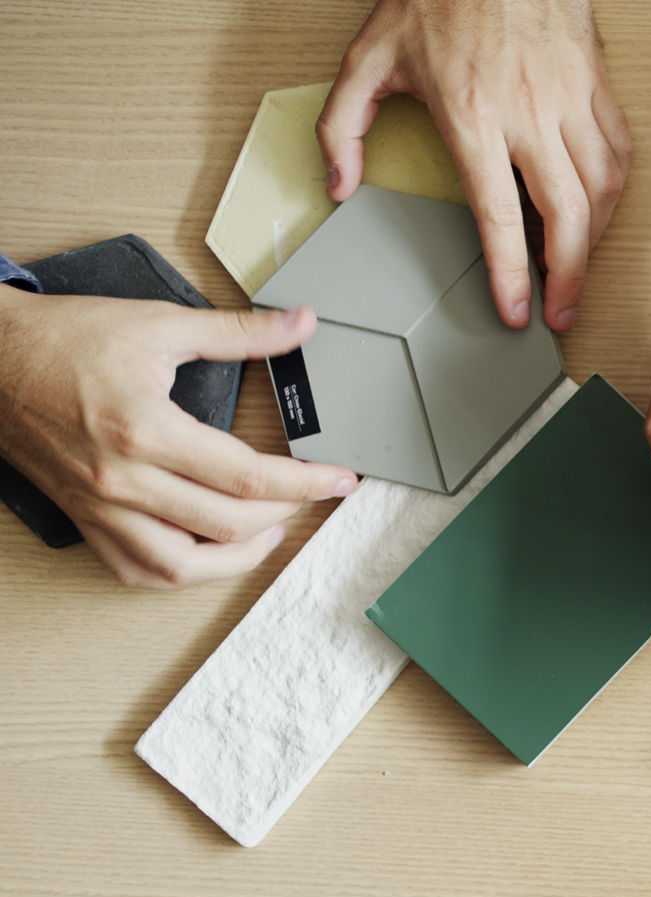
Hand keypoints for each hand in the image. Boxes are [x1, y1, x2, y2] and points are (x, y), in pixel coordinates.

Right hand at [0, 288, 357, 588]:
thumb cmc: (63, 339)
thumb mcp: (159, 324)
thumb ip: (238, 332)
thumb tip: (301, 324)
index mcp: (145, 431)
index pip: (248, 477)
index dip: (306, 483)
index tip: (340, 478)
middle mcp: (122, 479)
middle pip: (226, 524)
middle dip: (285, 513)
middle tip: (312, 494)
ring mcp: (100, 505)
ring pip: (182, 566)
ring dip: (238, 557)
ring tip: (271, 531)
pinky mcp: (84, 517)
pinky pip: (136, 569)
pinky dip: (181, 572)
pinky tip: (209, 553)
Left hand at [319, 0, 632, 332]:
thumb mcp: (367, 57)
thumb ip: (343, 126)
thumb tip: (340, 184)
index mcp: (472, 115)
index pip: (500, 216)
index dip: (512, 274)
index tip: (518, 310)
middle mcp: (528, 112)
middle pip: (567, 216)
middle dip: (570, 276)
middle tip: (564, 309)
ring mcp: (568, 97)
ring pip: (603, 188)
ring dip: (596, 238)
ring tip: (580, 265)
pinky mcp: (594, 81)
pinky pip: (619, 148)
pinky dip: (615, 188)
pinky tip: (601, 207)